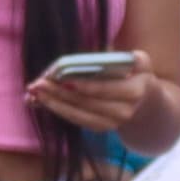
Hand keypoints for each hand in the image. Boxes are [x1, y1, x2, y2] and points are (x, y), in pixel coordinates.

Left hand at [25, 66, 150, 133]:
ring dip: (52, 104)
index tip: (62, 78)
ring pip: (77, 114)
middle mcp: (123, 112)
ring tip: (33, 92)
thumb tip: (106, 52)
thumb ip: (133, 57)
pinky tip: (39, 101)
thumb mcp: (142, 64)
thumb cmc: (138, 76)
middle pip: (86, 103)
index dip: (83, 85)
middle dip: (59, 93)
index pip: (106, 89)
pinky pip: (75, 119)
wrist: (146, 104)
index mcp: (135, 92)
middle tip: (38, 83)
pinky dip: (56, 110)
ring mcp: (111, 124)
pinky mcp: (99, 128)